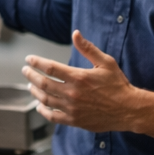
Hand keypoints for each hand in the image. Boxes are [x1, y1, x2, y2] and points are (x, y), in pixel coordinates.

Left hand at [22, 30, 144, 132]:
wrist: (128, 109)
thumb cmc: (118, 85)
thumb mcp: (105, 62)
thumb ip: (88, 49)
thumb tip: (75, 33)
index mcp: (78, 77)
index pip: (50, 68)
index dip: (36, 62)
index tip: (29, 59)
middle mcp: (72, 93)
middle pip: (43, 83)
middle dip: (30, 76)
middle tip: (25, 71)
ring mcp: (72, 108)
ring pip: (45, 100)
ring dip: (35, 92)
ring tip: (31, 86)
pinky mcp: (74, 120)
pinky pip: (52, 116)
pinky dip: (43, 111)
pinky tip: (40, 105)